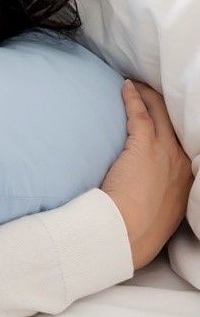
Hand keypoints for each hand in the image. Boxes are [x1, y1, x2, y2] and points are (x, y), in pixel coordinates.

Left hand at [100, 80, 192, 271]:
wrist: (128, 231)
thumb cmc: (139, 228)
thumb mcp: (162, 211)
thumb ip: (161, 195)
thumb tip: (145, 193)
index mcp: (190, 177)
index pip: (186, 143)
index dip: (177, 127)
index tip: (169, 119)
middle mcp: (184, 161)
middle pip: (178, 123)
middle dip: (166, 104)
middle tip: (153, 92)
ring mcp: (166, 152)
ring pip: (160, 113)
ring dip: (149, 96)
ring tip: (139, 85)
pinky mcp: (144, 146)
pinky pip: (140, 114)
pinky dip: (133, 98)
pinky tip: (125, 88)